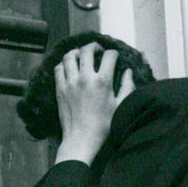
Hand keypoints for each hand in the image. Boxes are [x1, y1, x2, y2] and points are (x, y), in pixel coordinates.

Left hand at [54, 42, 134, 165]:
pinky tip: (69, 68)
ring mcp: (70, 83)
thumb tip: (128, 71)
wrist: (81, 140)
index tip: (114, 56)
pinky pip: (58, 68)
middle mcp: (85, 78)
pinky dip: (63, 64)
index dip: (113, 53)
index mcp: (103, 81)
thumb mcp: (120, 105)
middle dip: (94, 46)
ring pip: (69, 56)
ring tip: (81, 56)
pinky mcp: (59, 89)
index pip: (109, 55)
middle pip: (87, 50)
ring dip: (76, 52)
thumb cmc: (103, 126)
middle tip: (97, 50)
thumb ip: (127, 86)